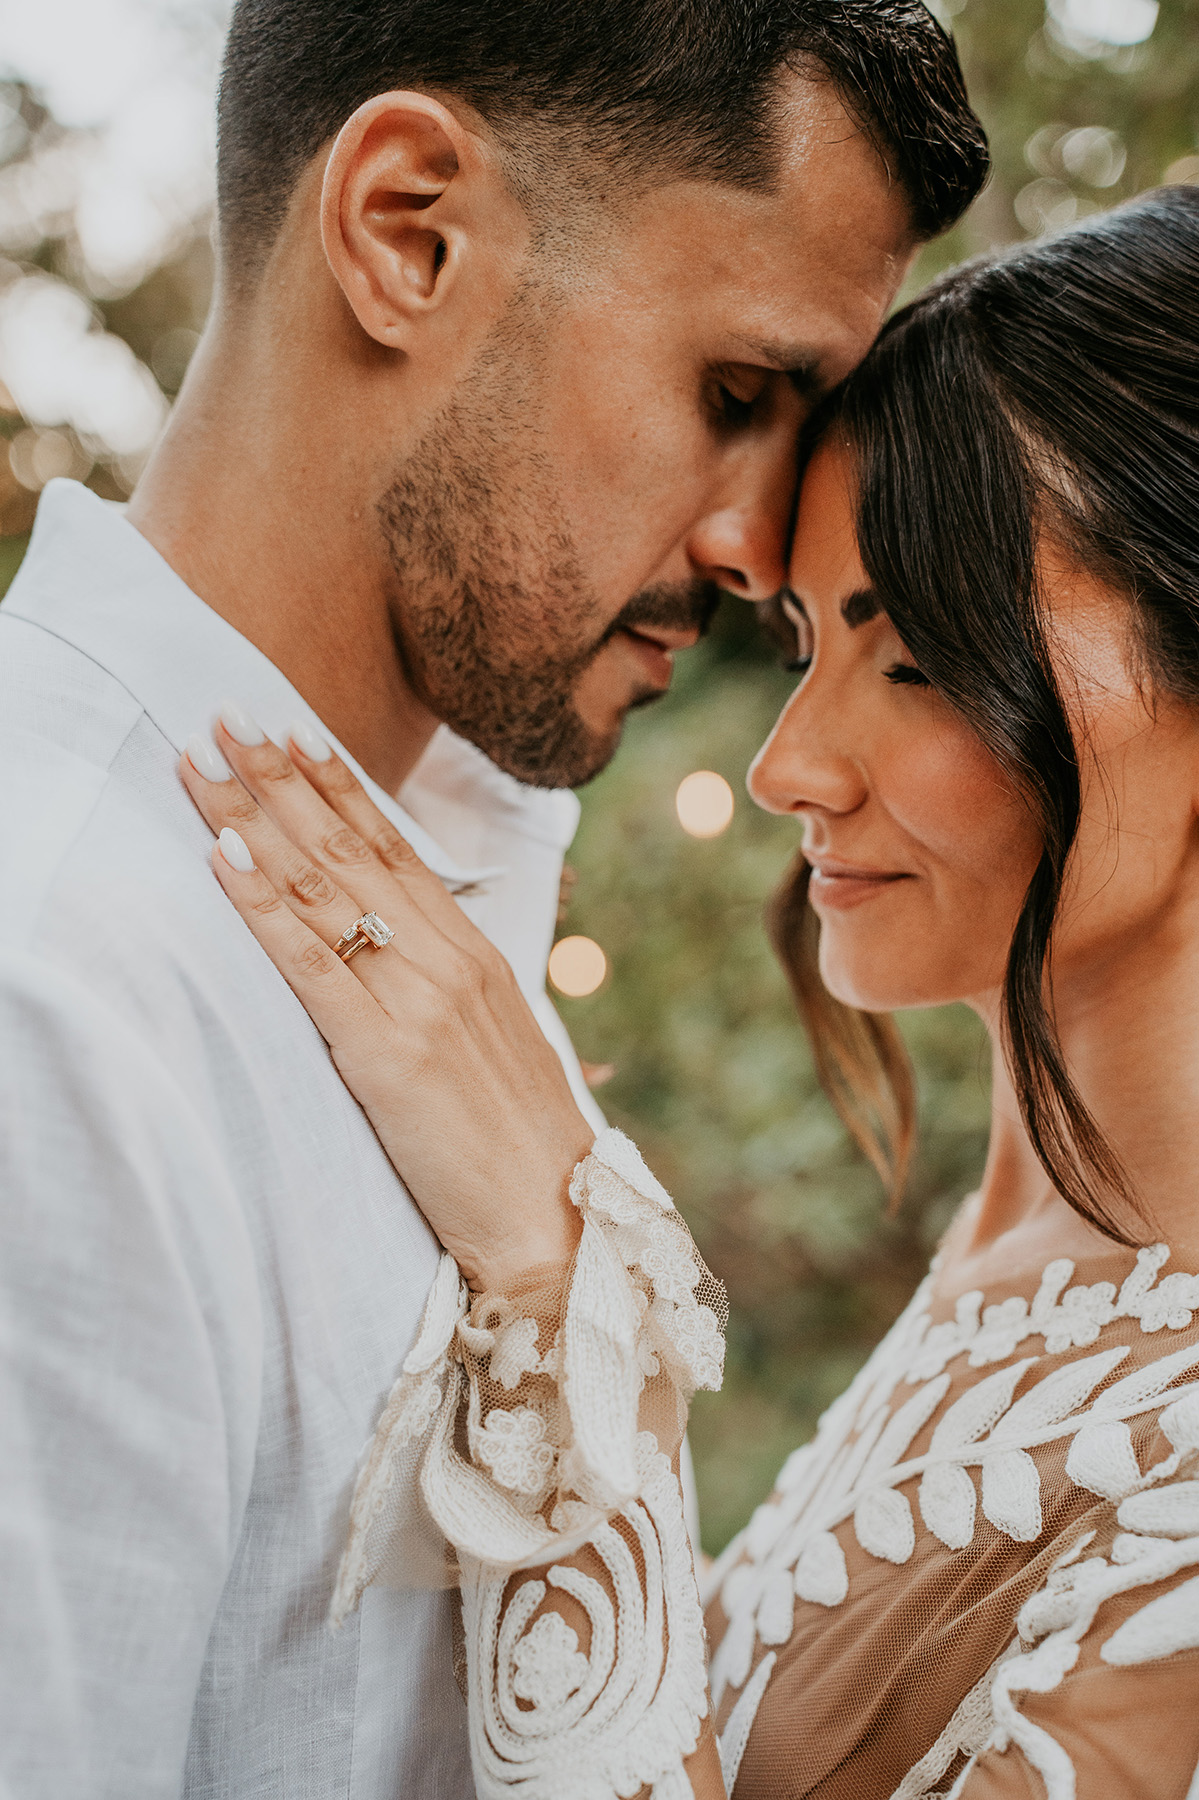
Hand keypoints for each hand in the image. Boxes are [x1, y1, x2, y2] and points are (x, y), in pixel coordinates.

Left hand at [179, 710, 594, 1291]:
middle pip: (348, 850)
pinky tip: (222, 859)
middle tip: (226, 714)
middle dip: (279, 777)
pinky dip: (261, 905)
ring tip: (204, 762)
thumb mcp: (497, 1041)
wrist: (557, 1216)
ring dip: (253, 817)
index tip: (293, 730)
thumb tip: (400, 955)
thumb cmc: (521, 1141)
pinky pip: (310, 963)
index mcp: (476, 955)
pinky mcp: (385, 1053)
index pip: (394, 849)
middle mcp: (449, 961)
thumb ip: (449, 987)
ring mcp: (419, 1001)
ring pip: (322, 888)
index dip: (338, 786)